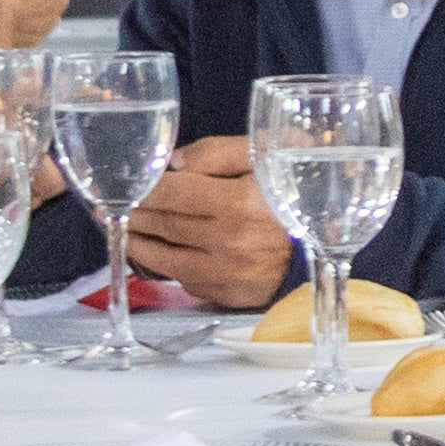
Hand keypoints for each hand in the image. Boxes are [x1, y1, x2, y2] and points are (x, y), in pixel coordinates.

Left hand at [122, 134, 291, 308]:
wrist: (330, 236)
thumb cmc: (296, 188)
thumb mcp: (268, 153)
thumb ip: (218, 152)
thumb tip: (172, 163)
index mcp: (240, 202)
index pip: (173, 193)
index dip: (144, 188)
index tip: (125, 185)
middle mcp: (232, 242)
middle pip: (166, 226)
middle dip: (136, 214)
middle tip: (114, 207)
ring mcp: (230, 273)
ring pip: (167, 259)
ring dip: (140, 245)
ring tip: (126, 231)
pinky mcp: (232, 294)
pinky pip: (188, 281)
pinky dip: (169, 267)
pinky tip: (158, 253)